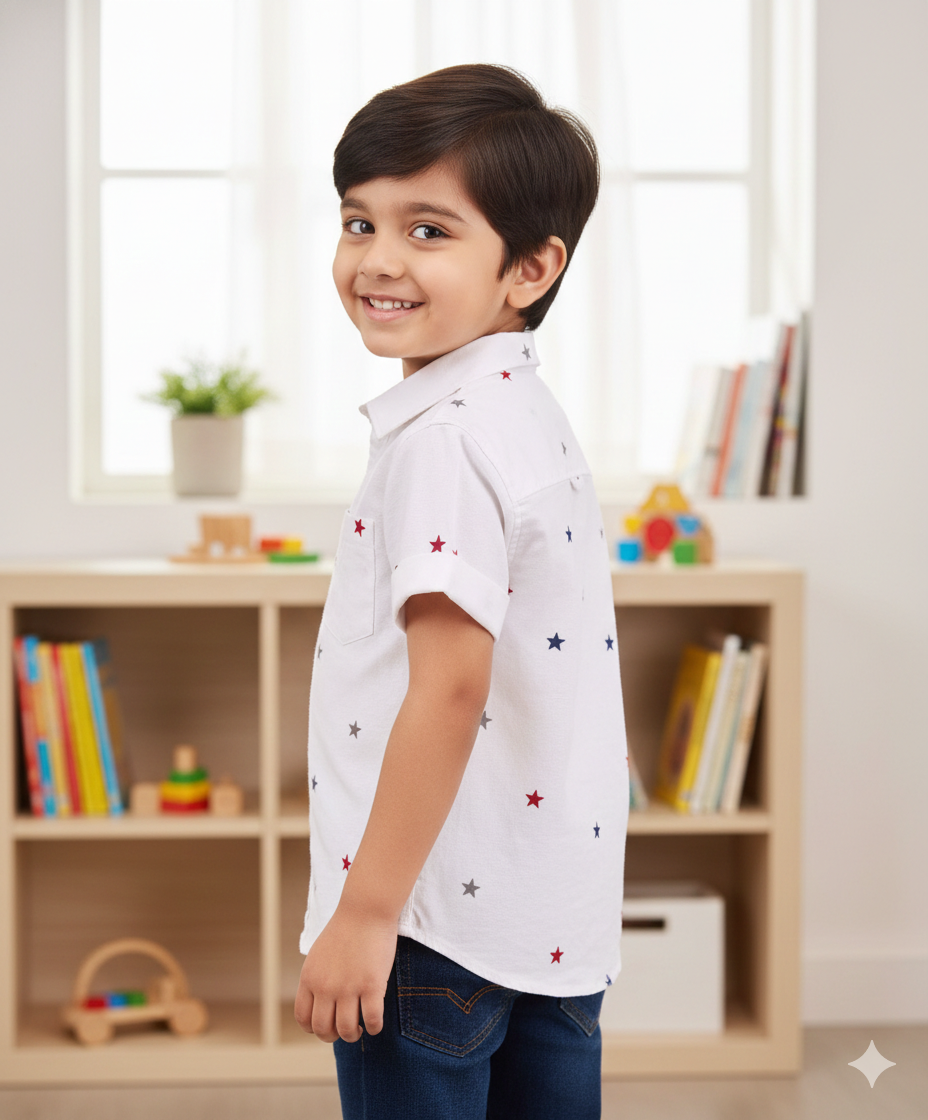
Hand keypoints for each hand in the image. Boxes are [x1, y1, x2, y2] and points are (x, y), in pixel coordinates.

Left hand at [294, 902, 396, 1042]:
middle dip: (333, 1036)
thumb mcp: (319, 955)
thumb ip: (316, 979)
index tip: (326, 1026)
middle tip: (344, 1030)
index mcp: (309, 979)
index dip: (313, 1029)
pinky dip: (374, 1028)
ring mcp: (348, 987)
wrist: (365, 909)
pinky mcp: (372, 985)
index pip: (303, 1019)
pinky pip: (372, 1020)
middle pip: (323, 1029)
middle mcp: (325, 987)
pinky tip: (375, 1023)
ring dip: (353, 1036)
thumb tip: (319, 1003)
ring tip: (359, 1029)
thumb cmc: (345, 929)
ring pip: (346, 1030)